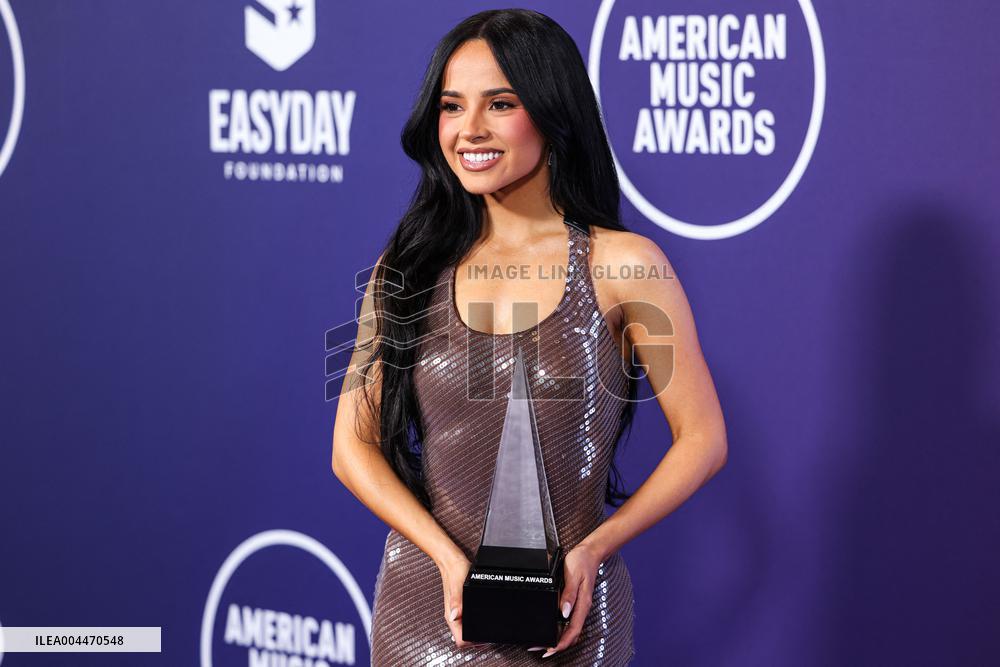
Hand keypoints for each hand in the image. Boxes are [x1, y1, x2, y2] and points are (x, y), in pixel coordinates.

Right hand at [437, 552, 486, 649]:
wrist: (452, 560)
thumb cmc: (455, 570)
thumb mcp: (459, 585)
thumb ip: (457, 601)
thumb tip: (455, 616)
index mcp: (451, 614)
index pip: (459, 639)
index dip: (471, 642)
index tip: (482, 639)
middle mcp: (453, 615)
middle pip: (463, 638)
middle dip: (476, 641)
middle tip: (488, 637)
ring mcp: (457, 612)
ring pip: (465, 631)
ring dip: (475, 633)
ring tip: (486, 629)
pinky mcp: (461, 606)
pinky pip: (467, 621)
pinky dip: (475, 624)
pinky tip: (482, 619)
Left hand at [534, 541, 602, 658]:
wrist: (590, 552)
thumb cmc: (582, 562)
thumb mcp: (573, 575)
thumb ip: (569, 594)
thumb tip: (563, 612)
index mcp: (582, 604)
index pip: (572, 631)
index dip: (560, 644)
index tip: (548, 650)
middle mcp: (582, 608)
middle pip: (571, 635)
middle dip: (556, 645)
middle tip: (539, 649)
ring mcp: (580, 606)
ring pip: (571, 630)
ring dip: (558, 639)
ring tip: (543, 642)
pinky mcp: (577, 602)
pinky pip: (570, 622)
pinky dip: (561, 629)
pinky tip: (553, 629)